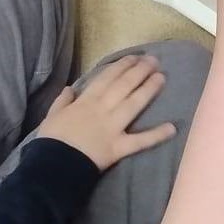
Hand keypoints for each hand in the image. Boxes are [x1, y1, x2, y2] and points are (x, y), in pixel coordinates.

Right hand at [36, 53, 178, 169]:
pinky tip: (172, 128)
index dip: (122, 66)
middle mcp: (103, 110)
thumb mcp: (51, 116)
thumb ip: (62, 101)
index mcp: (86, 101)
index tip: (134, 57)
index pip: (107, 78)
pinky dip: (156, 135)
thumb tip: (70, 89)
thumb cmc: (51, 141)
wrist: (53, 166)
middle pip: (124, 86)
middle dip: (140, 71)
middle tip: (154, 61)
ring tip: (162, 78)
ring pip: (134, 104)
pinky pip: (140, 141)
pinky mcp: (118, 147)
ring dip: (149, 90)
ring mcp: (112, 128)